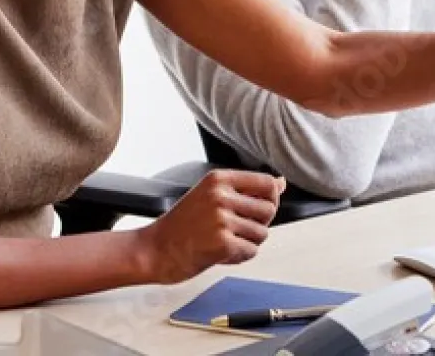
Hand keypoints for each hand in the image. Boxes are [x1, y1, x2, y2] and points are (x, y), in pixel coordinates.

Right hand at [137, 169, 283, 283]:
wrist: (154, 250)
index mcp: (219, 179)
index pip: (266, 183)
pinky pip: (251, 251)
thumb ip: (244, 189)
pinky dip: (240, 256)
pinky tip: (221, 253)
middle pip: (269, 209)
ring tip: (225, 241)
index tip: (260, 208)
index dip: (270, 198)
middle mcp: (221, 196)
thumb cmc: (180, 225)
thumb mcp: (209, 195)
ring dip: (248, 242)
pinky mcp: (222, 244)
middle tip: (238, 229)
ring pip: (261, 233)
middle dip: (259, 224)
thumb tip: (280, 183)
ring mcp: (222, 220)